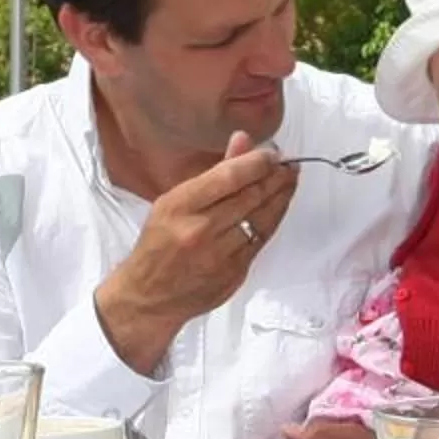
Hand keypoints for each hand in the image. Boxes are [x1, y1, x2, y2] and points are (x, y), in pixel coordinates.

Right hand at [93, 134, 299, 373]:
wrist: (149, 297)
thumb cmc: (158, 245)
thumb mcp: (172, 203)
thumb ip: (213, 174)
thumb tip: (243, 141)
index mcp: (179, 206)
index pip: (229, 177)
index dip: (257, 162)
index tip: (272, 154)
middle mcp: (199, 230)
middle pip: (250, 197)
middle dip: (275, 178)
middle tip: (288, 165)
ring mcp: (218, 255)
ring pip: (262, 220)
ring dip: (280, 198)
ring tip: (289, 182)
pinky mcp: (234, 274)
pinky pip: (260, 241)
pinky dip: (272, 221)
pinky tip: (278, 208)